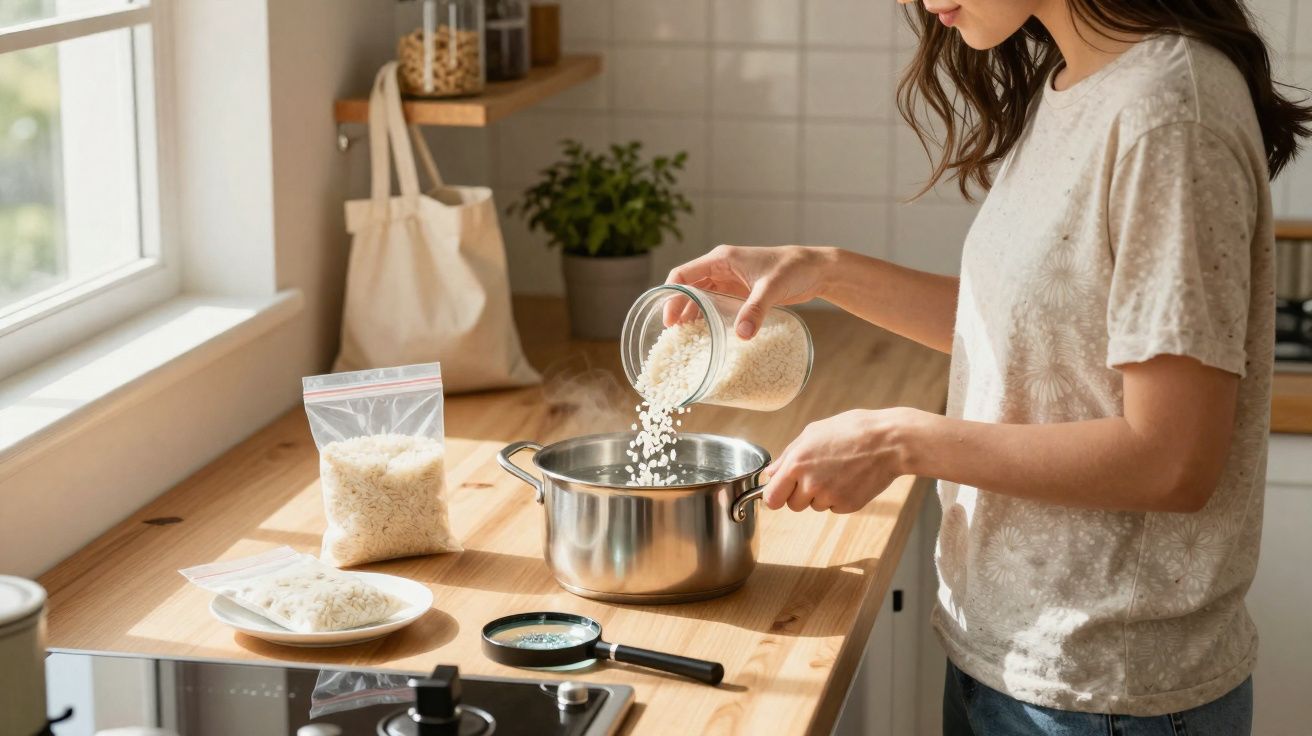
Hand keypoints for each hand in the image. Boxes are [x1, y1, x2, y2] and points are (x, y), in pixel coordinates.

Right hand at [666, 245, 833, 337]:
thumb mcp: (772, 288)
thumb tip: (742, 335)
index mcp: (722, 259)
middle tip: (673, 334)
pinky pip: (715, 304)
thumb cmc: (794, 269)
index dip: (671, 295)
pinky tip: (706, 334)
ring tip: (685, 338)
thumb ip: (756, 310)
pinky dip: (707, 317)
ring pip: (700, 297)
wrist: (816, 269)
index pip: (683, 274)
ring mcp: (729, 281)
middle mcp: (721, 268)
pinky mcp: (739, 292)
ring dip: (691, 314)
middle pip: (688, 288)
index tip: (668, 318)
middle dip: (678, 308)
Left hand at [761, 408, 931, 513]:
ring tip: (837, 471)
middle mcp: (811, 483)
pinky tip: (849, 478)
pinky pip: (834, 508)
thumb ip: (787, 455)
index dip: (775, 495)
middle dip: (799, 494)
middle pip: (793, 505)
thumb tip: (770, 473)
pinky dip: (838, 498)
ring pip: (814, 506)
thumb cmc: (851, 430)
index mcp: (797, 463)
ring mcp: (830, 497)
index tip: (781, 491)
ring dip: (821, 495)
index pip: (772, 498)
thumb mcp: (813, 433)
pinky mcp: (847, 506)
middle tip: (816, 474)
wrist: (889, 442)